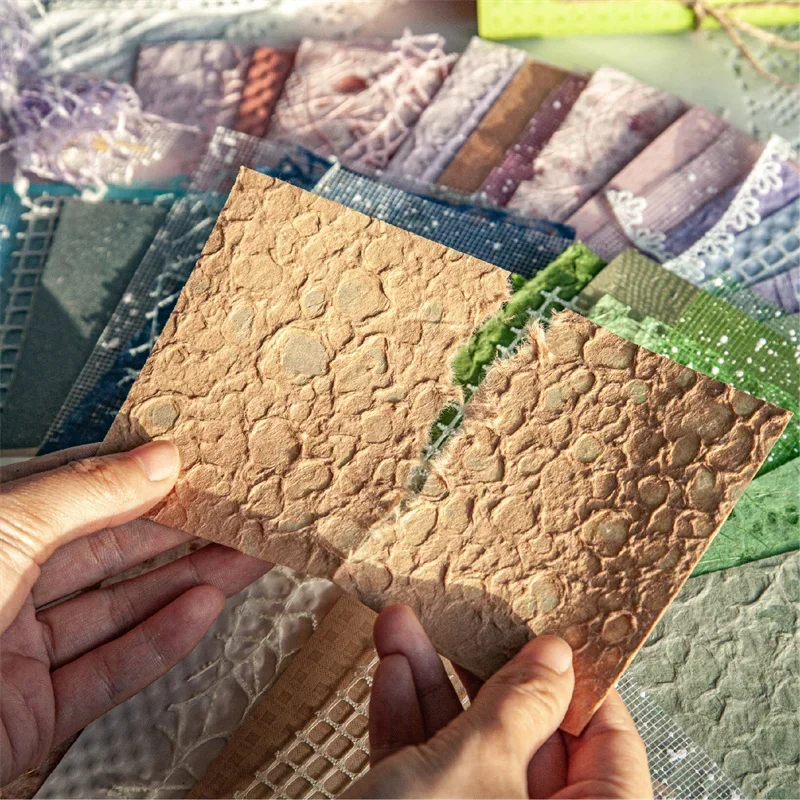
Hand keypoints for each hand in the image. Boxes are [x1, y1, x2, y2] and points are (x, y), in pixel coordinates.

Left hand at [0, 442, 271, 784]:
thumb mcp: (6, 531)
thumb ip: (87, 495)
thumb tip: (156, 459)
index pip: (79, 496)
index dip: (142, 479)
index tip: (197, 467)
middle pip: (109, 554)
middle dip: (179, 534)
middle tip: (236, 515)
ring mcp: (14, 656)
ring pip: (118, 613)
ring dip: (185, 585)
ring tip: (243, 559)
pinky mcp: (30, 716)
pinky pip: (108, 673)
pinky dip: (161, 642)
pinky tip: (202, 611)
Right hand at [347, 606, 651, 798]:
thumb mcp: (473, 768)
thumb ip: (520, 707)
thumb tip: (555, 659)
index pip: (610, 746)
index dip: (579, 682)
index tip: (551, 634)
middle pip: (528, 739)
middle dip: (482, 672)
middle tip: (470, 621)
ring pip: (468, 748)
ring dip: (431, 683)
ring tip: (405, 627)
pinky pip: (429, 771)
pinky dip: (407, 722)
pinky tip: (394, 672)